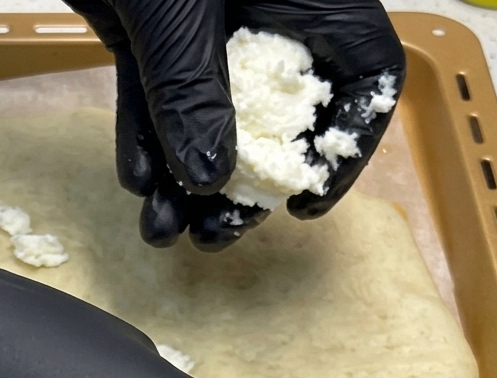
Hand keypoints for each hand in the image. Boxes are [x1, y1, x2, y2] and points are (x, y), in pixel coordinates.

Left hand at [63, 0, 404, 250]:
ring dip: (182, 178)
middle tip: (213, 236)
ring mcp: (205, 23)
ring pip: (208, 115)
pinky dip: (144, 139)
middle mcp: (265, 13)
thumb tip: (209, 176)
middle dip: (241, 184)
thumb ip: (193, 91)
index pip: (362, 76)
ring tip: (160, 229)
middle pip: (276, 115)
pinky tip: (134, 182)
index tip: (304, 204)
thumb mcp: (179, 9)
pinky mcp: (151, 30)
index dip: (344, 147)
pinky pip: (156, 96)